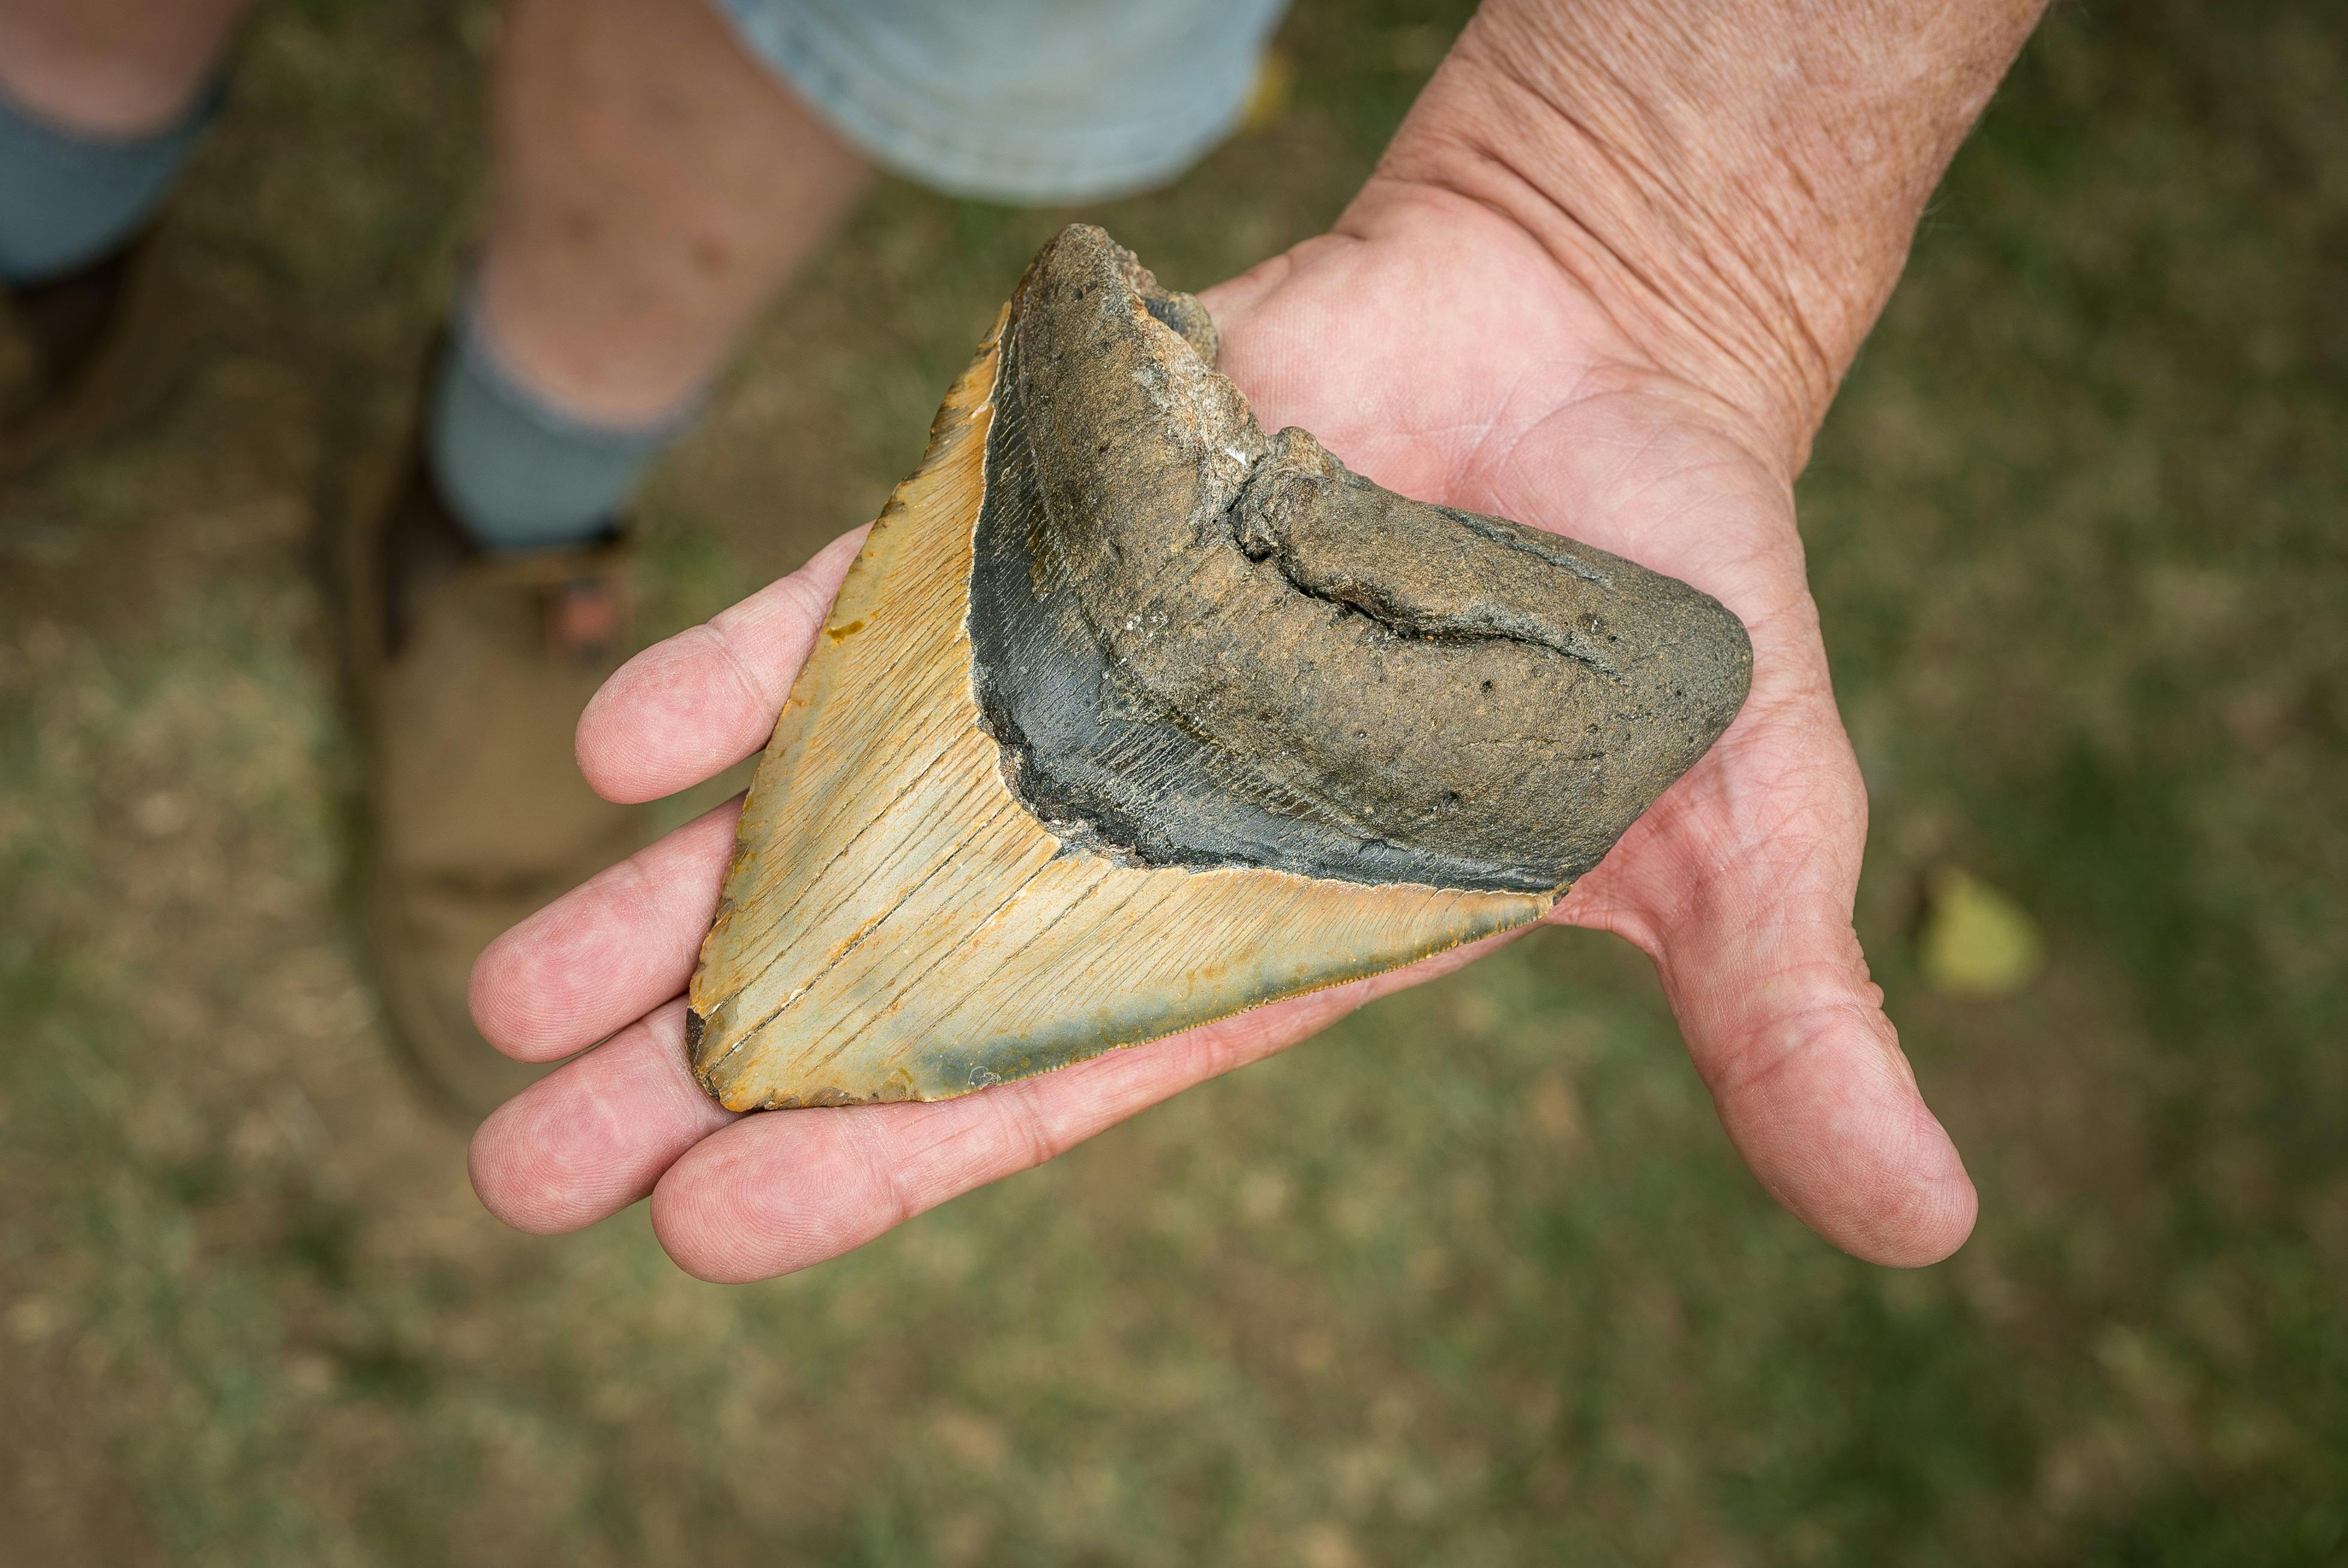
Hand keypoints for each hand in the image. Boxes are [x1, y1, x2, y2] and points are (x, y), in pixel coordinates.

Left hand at [465, 189, 1975, 1278]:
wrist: (1606, 359)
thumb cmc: (1665, 603)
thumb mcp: (1739, 825)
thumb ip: (1779, 1015)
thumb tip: (1926, 1225)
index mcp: (1251, 925)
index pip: (1041, 1077)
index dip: (886, 1163)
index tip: (714, 1242)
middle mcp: (1117, 822)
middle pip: (884, 971)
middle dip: (710, 1073)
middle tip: (528, 1171)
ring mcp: (1057, 675)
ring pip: (826, 804)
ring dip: (668, 897)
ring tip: (498, 1007)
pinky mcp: (1036, 532)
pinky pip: (858, 608)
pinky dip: (744, 667)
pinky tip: (610, 742)